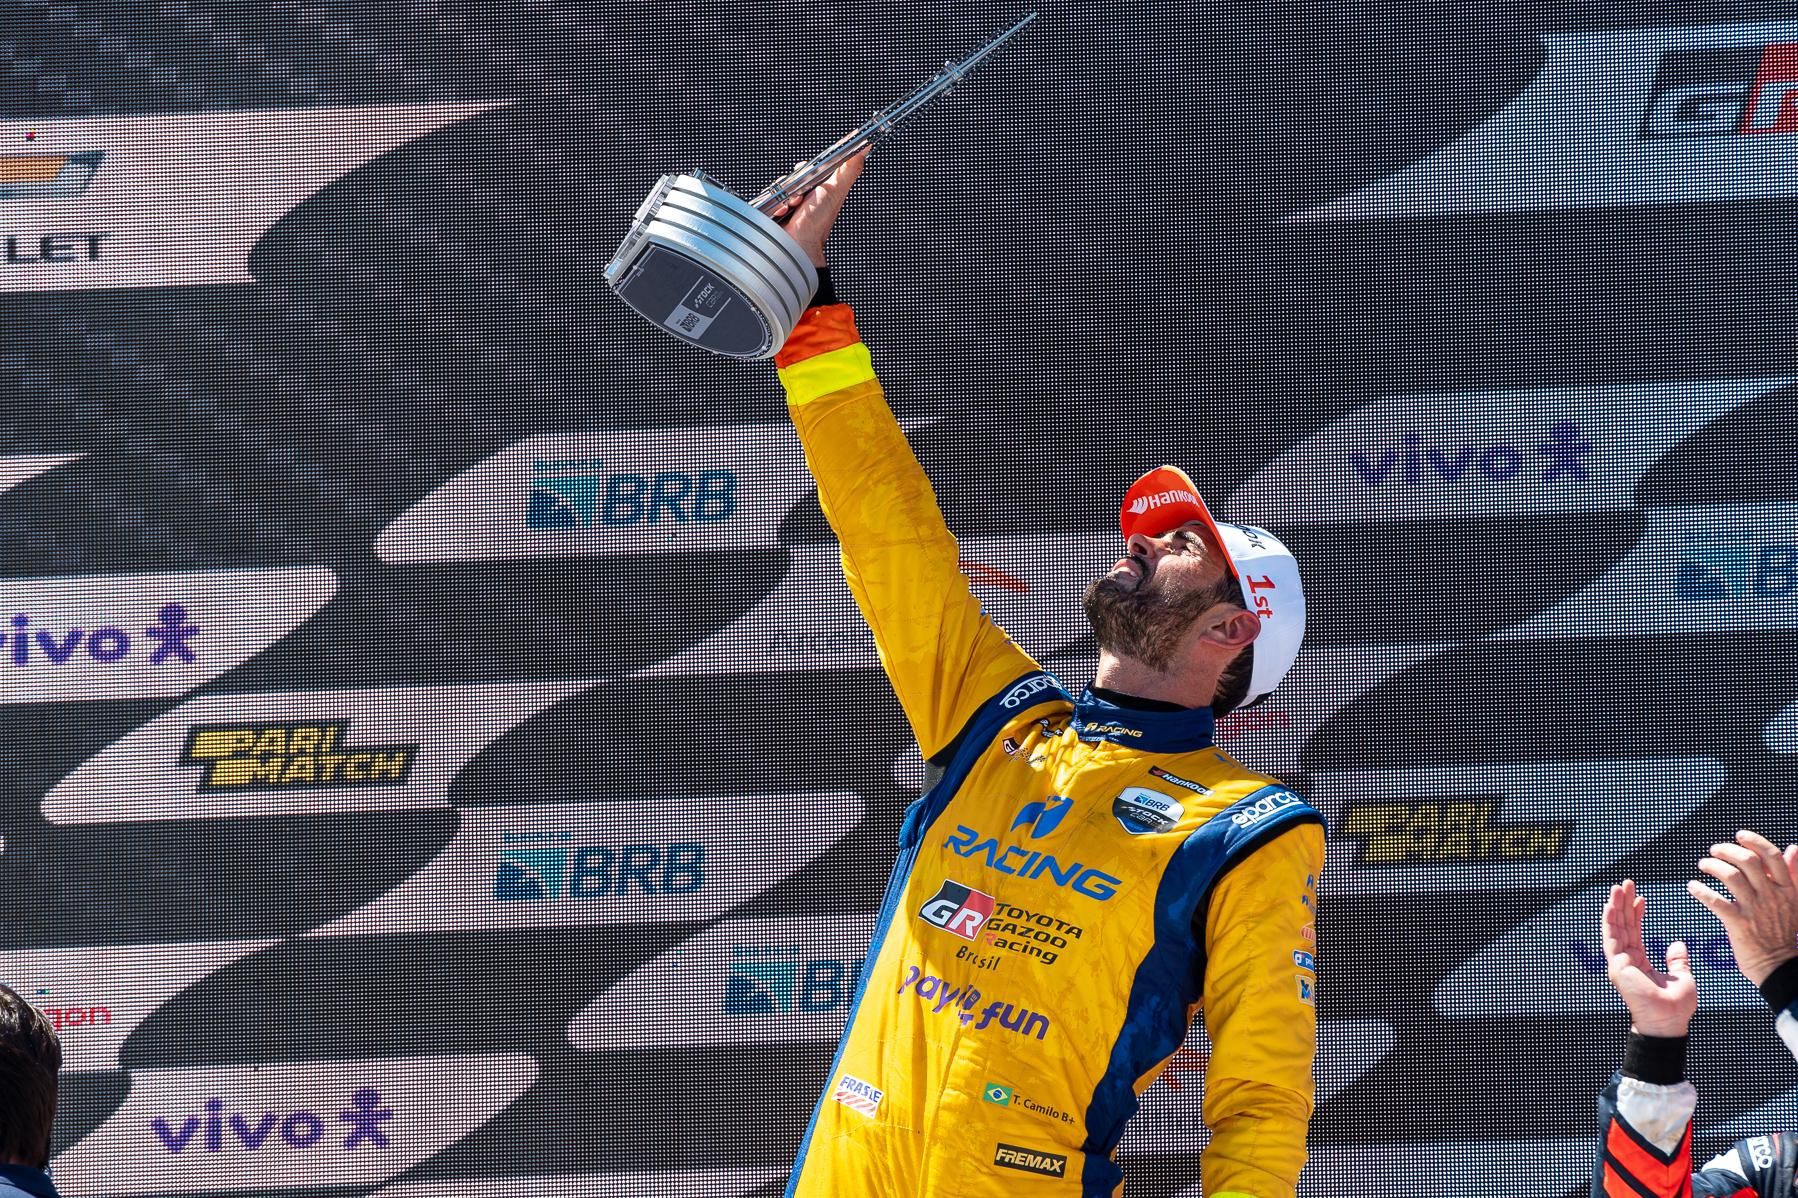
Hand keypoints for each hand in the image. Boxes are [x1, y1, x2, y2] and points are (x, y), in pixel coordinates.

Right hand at [769, 147, 869, 267]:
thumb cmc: (818, 223)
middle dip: (794, 181)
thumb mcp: (836, 190)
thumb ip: (850, 168)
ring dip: (785, 194)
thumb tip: (865, 147)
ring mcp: (793, 203)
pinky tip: (782, 213)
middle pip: (795, 175)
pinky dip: (775, 204)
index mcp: (823, 187)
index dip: (808, 166)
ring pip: (782, 186)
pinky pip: (771, 198)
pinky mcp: (780, 211)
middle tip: (800, 194)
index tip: (805, 169)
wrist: (799, 246)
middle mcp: (808, 194)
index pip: (814, 166)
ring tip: (792, 207)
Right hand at [1602, 879, 1697, 1036]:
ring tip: (1617, 888)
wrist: (1668, 1023)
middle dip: (1623, 904)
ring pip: (1615, 929)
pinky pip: (1612, 939)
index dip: (1636, 914)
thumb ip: (1677, 961)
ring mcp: (1620, 964)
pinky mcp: (1617, 966)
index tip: (1640, 897)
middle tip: (1625, 883)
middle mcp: (1627, 961)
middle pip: (1623, 926)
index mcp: (1640, 963)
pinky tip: (1612, 906)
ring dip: (1615, 908)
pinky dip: (1610, 922)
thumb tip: (1677, 945)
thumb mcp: (1683, 978)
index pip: (1635, 933)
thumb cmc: (1675, 1007)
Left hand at [1687, 829, 1797, 987]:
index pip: (1772, 857)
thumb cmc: (1784, 932)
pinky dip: (1701, 891)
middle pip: (1748, 862)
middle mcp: (1772, 897)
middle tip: (1714, 851)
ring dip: (1713, 866)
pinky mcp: (1739, 925)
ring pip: (1732, 877)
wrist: (1780, 967)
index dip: (1754, 841)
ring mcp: (1755, 911)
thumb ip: (1794, 874)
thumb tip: (1794, 847)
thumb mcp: (1795, 901)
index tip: (1739, 835)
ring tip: (1703, 865)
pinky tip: (1693, 887)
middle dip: (1727, 851)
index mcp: (1786, 890)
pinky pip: (1716, 902)